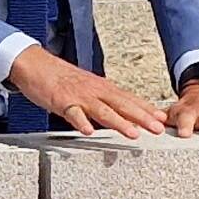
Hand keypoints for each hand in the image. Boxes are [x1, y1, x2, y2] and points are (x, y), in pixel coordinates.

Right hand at [6, 46, 167, 139]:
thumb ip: (105, 101)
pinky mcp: (61, 101)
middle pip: (122, 105)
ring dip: (119, 122)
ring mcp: (79, 96)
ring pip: (102, 110)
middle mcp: (95, 91)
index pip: (130, 99)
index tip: (162, 118)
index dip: (147, 109)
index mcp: (103, 88)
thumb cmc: (62, 78)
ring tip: (133, 133)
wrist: (36, 64)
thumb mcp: (89, 88)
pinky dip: (80, 122)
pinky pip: (72, 113)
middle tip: (157, 128)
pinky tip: (87, 131)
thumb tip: (123, 115)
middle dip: (142, 117)